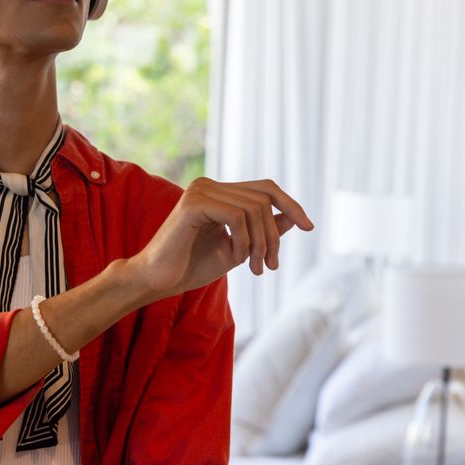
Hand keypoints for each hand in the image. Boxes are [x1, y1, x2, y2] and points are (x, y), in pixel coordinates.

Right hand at [131, 177, 313, 299]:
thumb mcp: (238, 249)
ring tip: (254, 268)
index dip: (290, 204)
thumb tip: (294, 219)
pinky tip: (235, 258)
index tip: (308, 227)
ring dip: (262, 243)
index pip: (265, 188)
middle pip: (264, 199)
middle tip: (269, 267)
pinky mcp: (193, 203)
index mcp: (216, 192)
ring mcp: (199, 190)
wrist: (156, 280)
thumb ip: (262, 231)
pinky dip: (244, 242)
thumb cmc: (191, 266)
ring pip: (254, 208)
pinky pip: (237, 217)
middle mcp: (208, 184)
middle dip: (274, 236)